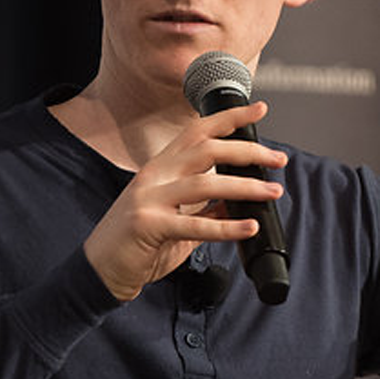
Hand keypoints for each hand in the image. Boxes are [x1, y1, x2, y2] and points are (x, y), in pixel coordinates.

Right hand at [82, 102, 287, 301]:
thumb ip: (206, 209)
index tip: (259, 109)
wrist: (101, 269)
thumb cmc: (136, 242)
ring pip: (205, 183)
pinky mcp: (149, 226)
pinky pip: (195, 225)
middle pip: (206, 150)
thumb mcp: (176, 219)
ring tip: (273, 192)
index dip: (229, 118)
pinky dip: (226, 226)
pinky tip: (249, 227)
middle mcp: (154, 177)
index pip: (197, 132)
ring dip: (245, 187)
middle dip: (247, 150)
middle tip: (278, 159)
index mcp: (160, 168)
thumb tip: (239, 203)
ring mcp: (149, 199)